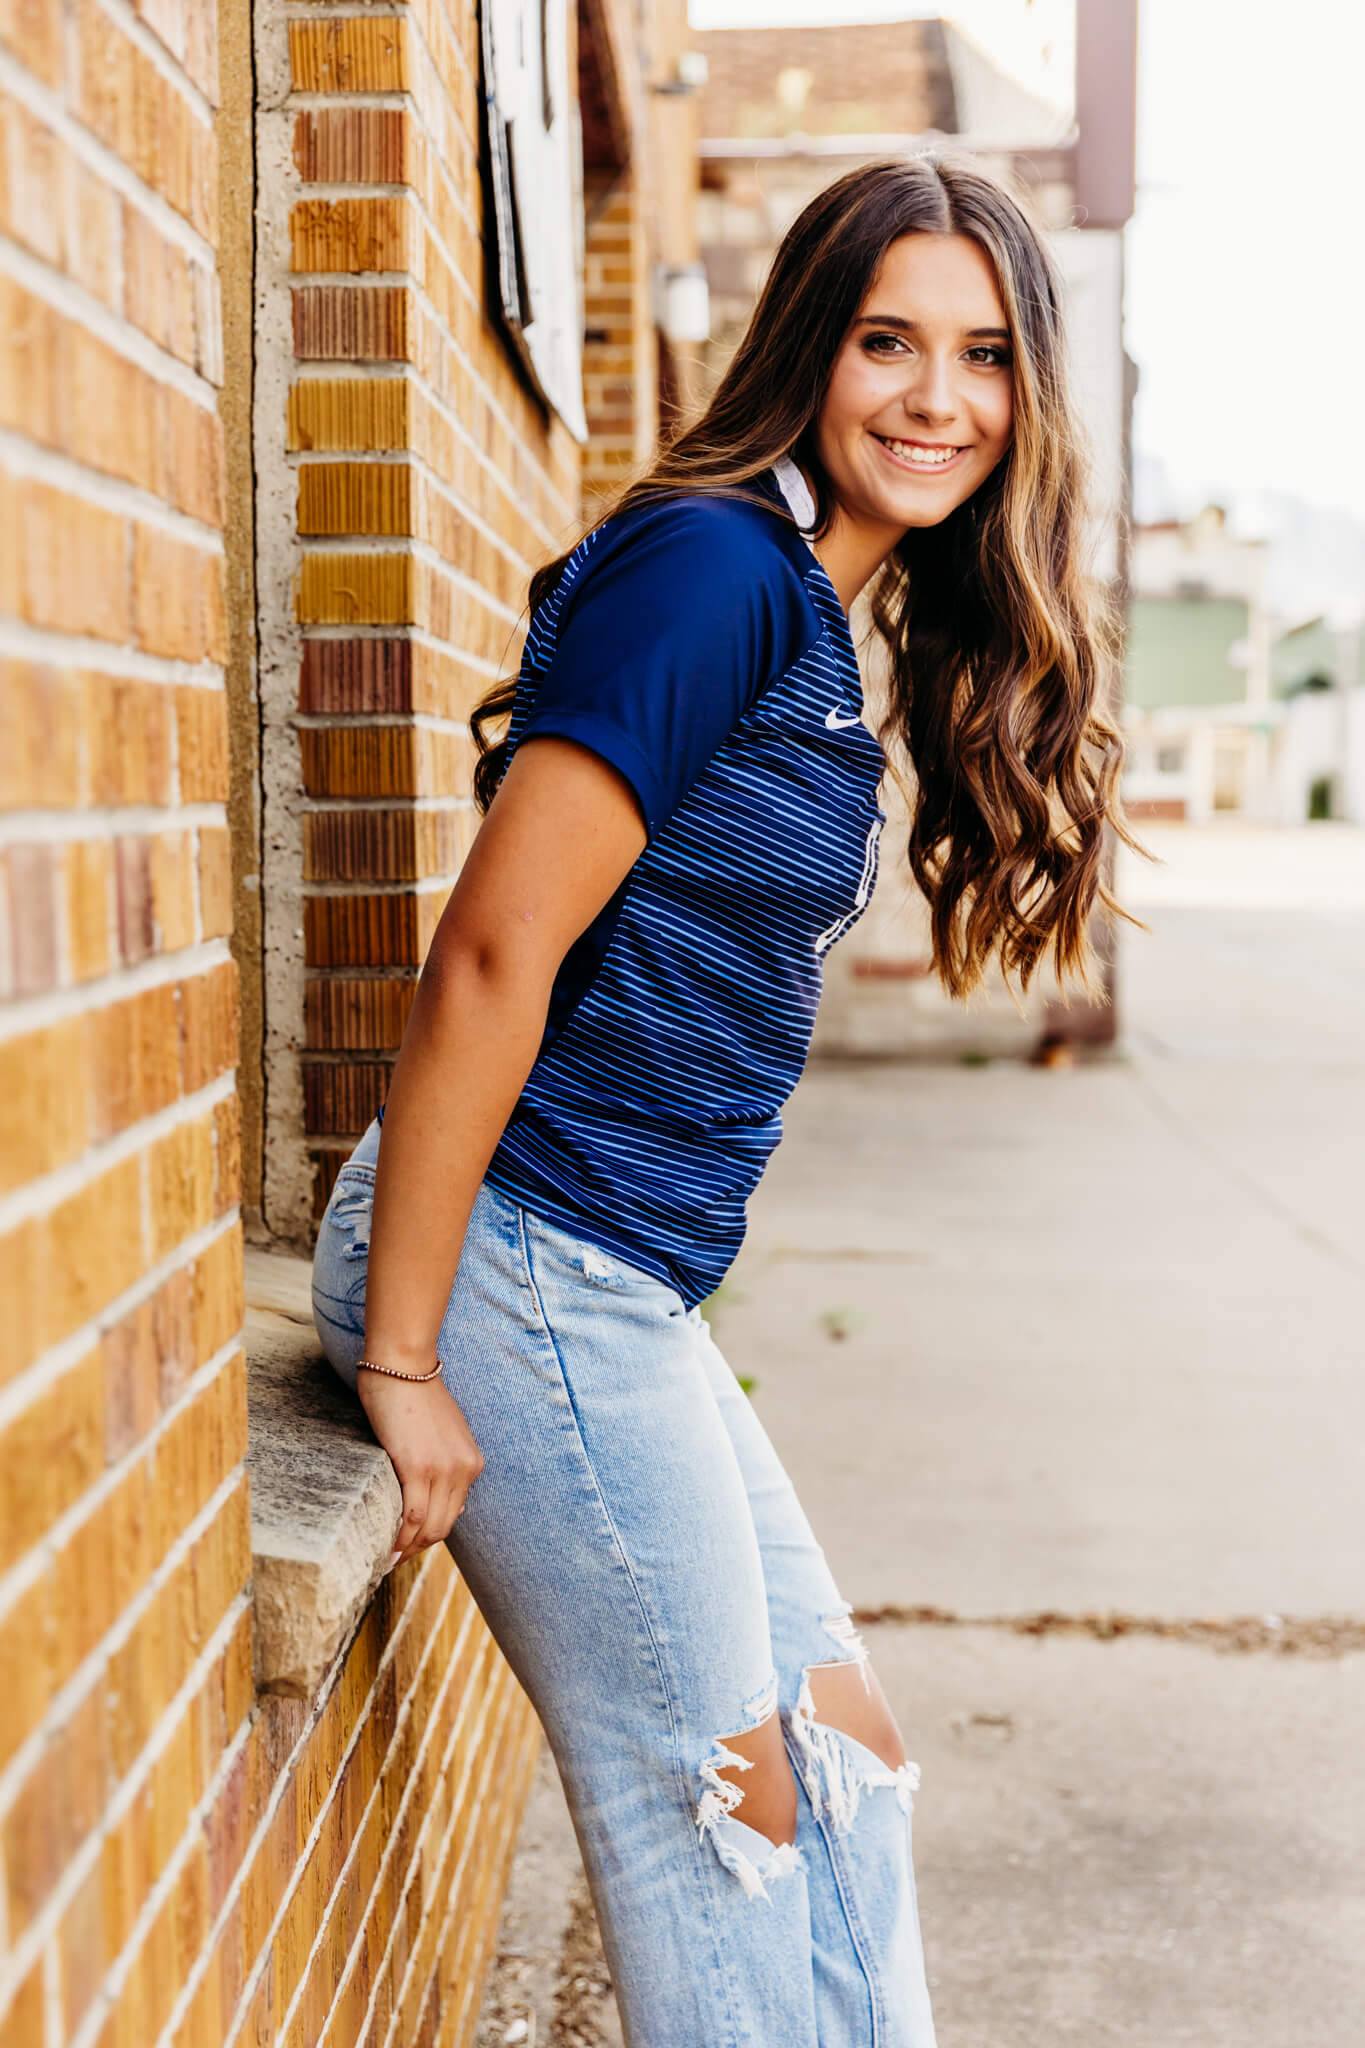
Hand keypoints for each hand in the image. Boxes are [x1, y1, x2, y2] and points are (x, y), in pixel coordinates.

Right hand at [355, 1369, 484, 1561]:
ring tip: (385, 1560)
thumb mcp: (442, 1432)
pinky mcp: (418, 1467)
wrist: (402, 1366)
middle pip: (444, 1526)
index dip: (431, 1535)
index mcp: (471, 1462)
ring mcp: (443, 1470)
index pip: (453, 1513)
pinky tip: (384, 1548)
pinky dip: (399, 1538)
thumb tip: (428, 1496)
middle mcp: (464, 1469)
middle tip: (392, 1560)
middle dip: (418, 1548)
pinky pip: (412, 1516)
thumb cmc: (412, 1394)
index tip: (409, 1546)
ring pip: (429, 1528)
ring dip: (407, 1549)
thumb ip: (442, 1462)